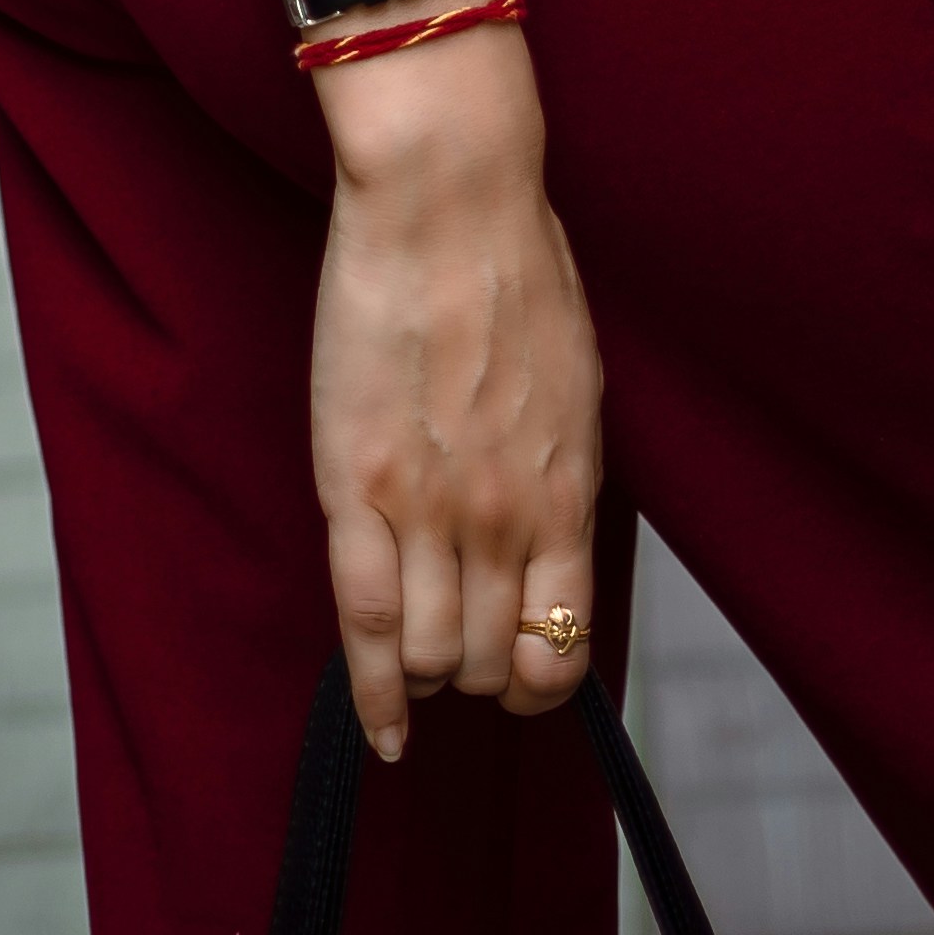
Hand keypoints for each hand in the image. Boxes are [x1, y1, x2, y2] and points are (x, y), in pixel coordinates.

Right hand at [307, 38, 601, 760]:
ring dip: (426, 674)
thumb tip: (548, 536)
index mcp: (569, 494)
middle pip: (491, 660)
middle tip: (458, 650)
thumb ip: (559, 473)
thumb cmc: (517, 271)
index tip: (524, 682)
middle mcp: (506, 520)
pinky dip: (373, 695)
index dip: (542, 684)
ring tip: (415, 656)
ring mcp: (430, 509)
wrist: (447, 203)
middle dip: (477, 673)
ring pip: (431, 654)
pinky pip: (366, 622)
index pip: (565, 646)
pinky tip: (383, 731)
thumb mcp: (576, 387)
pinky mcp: (357, 488)